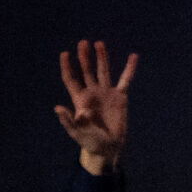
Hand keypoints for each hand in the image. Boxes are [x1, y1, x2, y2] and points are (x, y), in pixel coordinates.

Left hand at [55, 40, 136, 174]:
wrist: (108, 148)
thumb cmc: (90, 142)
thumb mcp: (77, 133)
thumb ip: (69, 121)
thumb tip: (58, 108)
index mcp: (80, 99)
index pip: (71, 79)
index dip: (67, 67)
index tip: (65, 54)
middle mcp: (92, 93)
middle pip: (87, 71)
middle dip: (84, 57)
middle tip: (83, 43)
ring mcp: (106, 93)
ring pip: (103, 71)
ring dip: (101, 58)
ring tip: (99, 44)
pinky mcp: (120, 97)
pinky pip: (125, 80)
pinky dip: (129, 69)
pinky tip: (133, 57)